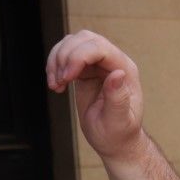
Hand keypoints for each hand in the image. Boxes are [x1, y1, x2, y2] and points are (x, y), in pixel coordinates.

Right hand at [45, 30, 146, 157]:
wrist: (114, 141)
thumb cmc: (119, 134)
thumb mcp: (118, 121)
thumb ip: (118, 98)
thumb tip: (117, 74)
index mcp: (125, 70)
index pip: (100, 47)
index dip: (78, 56)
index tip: (66, 78)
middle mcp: (113, 62)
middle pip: (84, 39)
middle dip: (66, 56)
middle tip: (59, 82)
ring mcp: (98, 64)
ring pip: (72, 43)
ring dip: (57, 60)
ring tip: (55, 85)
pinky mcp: (85, 70)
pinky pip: (66, 55)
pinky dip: (55, 65)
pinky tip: (56, 85)